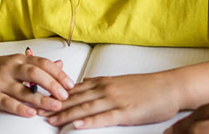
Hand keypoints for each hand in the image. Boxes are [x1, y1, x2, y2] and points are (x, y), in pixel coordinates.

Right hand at [0, 53, 74, 118]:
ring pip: (23, 89)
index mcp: (18, 59)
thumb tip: (60, 64)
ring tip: (55, 106)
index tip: (71, 84)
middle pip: (36, 73)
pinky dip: (19, 108)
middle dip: (53, 84)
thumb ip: (36, 64)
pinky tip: (30, 114)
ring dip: (41, 99)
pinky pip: (6, 102)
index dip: (58, 73)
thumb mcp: (14, 62)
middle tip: (66, 96)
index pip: (42, 63)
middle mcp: (10, 68)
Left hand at [49, 71, 181, 129]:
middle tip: (38, 112)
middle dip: (55, 106)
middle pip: (75, 99)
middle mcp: (106, 89)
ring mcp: (115, 100)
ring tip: (51, 121)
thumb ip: (102, 84)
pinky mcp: (126, 112)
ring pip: (85, 108)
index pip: (74, 89)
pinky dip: (89, 121)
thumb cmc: (147, 87)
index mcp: (104, 82)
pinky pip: (104, 117)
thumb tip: (84, 85)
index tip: (41, 100)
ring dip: (66, 115)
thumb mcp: (120, 82)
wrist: (169, 87)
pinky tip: (77, 125)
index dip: (56, 95)